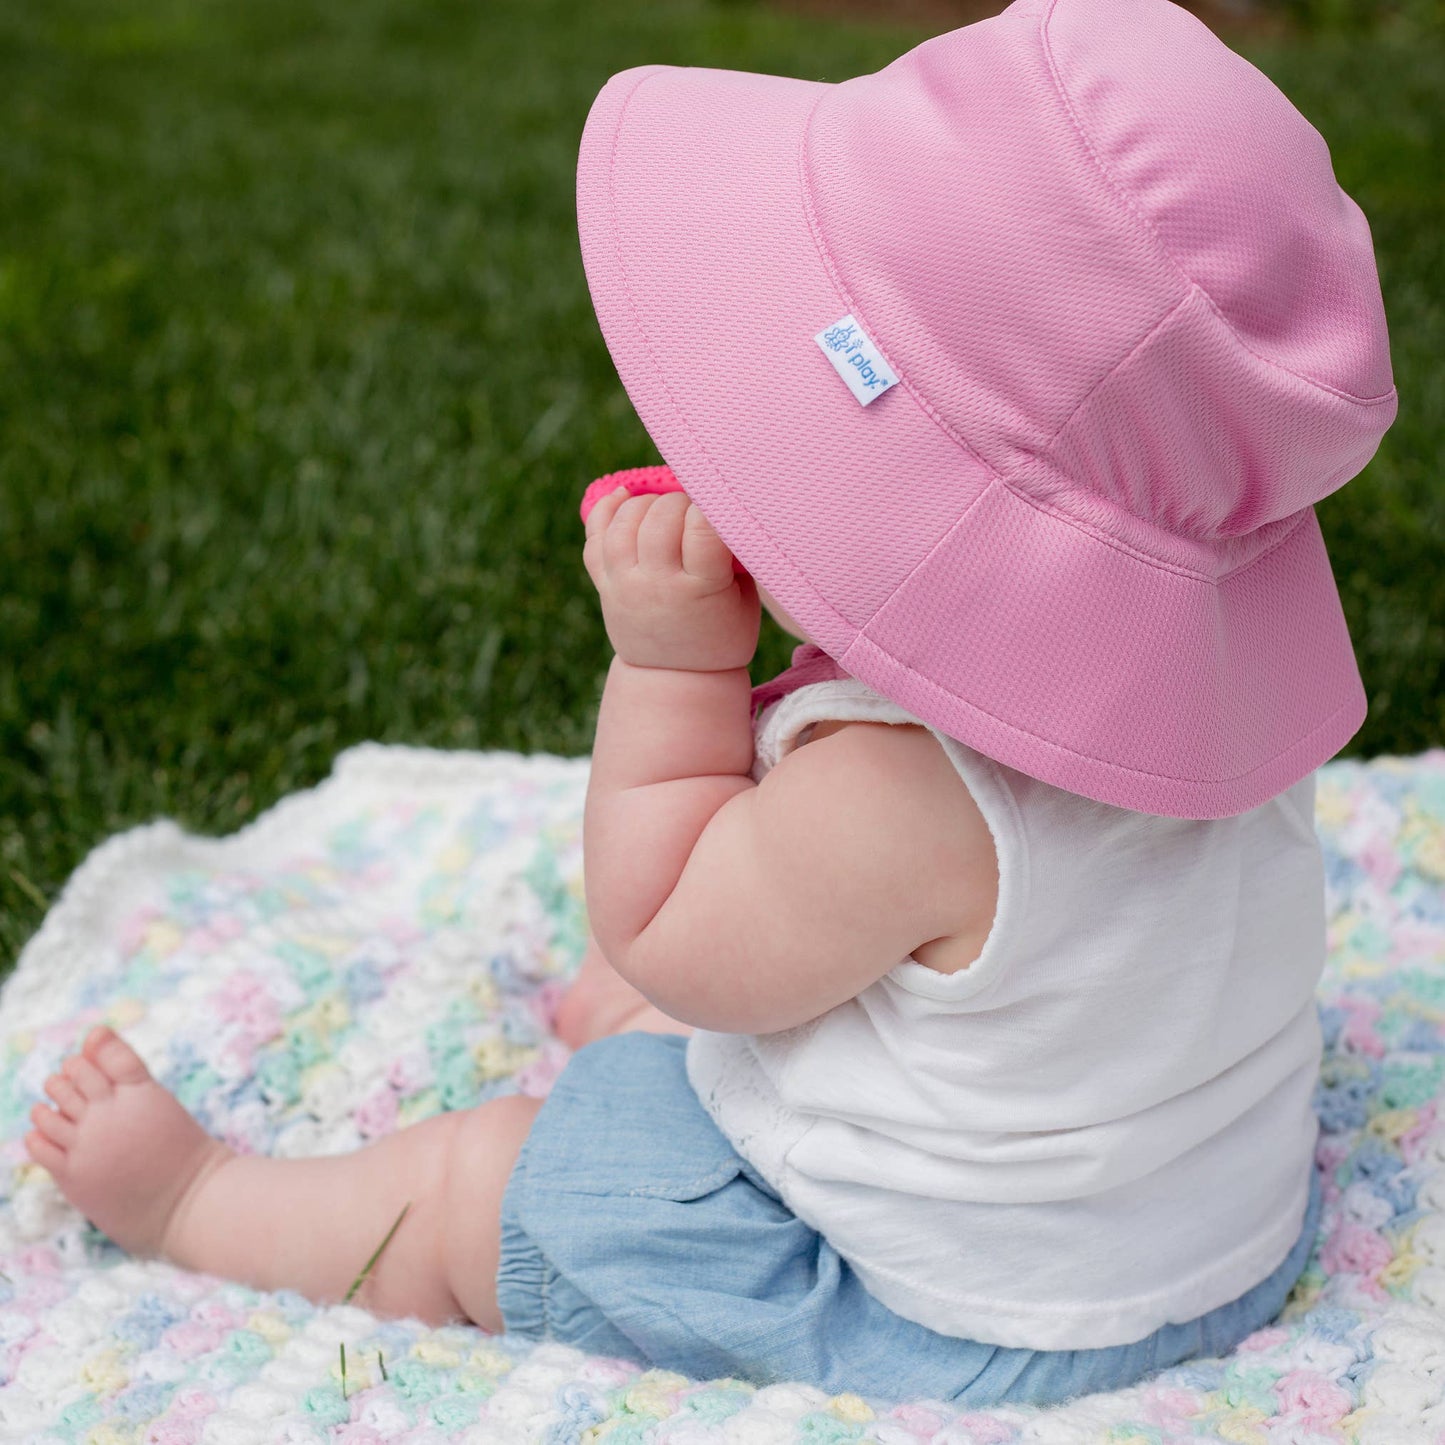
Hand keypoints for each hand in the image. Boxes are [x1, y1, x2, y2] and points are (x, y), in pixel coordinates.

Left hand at [582, 486, 759, 671]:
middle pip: (660, 517)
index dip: (711, 506)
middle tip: (694, 513)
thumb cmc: (721, 633)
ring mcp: (625, 586)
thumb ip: (736, 554)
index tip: (718, 511)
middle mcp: (656, 586)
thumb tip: (724, 504)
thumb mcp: (745, 599)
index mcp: (699, 589)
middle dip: (681, 502)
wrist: (675, 678)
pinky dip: (605, 511)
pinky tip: (623, 497)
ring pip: (623, 522)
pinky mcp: (604, 586)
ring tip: (664, 510)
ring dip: (646, 503)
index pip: (701, 526)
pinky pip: (593, 539)